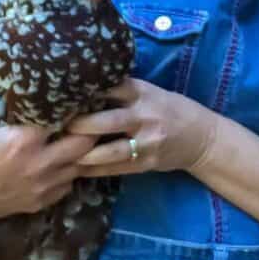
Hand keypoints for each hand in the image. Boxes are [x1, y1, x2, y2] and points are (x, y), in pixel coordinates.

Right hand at [0, 69, 96, 225]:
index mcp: (25, 141)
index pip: (66, 121)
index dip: (77, 109)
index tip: (84, 98)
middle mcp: (39, 165)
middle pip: (84, 145)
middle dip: (90, 130)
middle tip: (90, 117)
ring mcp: (40, 187)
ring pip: (79, 168)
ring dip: (82, 154)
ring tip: (81, 138)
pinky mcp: (36, 203)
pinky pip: (66, 187)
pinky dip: (69, 174)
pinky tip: (63, 162)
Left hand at [66, 78, 216, 176]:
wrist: (201, 137)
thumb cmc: (169, 109)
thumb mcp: (150, 92)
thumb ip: (123, 91)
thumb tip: (84, 88)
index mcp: (143, 92)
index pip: (110, 88)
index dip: (86, 93)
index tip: (63, 96)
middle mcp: (145, 115)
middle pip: (107, 121)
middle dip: (80, 125)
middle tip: (57, 128)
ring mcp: (147, 141)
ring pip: (110, 150)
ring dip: (85, 154)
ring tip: (63, 154)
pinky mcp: (148, 163)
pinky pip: (116, 169)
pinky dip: (95, 170)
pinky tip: (78, 170)